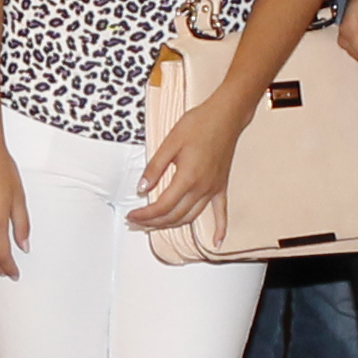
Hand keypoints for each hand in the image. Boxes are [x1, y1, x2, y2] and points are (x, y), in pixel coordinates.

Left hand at [126, 94, 247, 235]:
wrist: (225, 115)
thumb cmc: (198, 124)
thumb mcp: (169, 143)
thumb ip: (154, 168)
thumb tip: (141, 189)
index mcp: (187, 178)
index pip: (162, 206)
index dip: (144, 215)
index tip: (131, 216)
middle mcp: (202, 188)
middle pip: (174, 216)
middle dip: (153, 223)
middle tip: (136, 222)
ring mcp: (213, 189)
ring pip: (190, 217)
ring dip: (171, 225)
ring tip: (154, 226)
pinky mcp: (221, 186)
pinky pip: (221, 212)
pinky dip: (219, 228)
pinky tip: (216, 241)